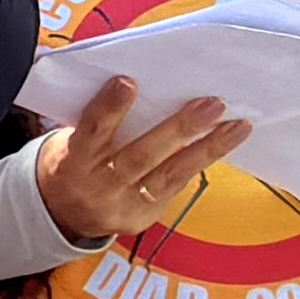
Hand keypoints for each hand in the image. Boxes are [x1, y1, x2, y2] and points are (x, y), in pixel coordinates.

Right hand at [29, 74, 251, 245]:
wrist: (63, 215)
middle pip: (140, 156)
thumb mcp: (70, 141)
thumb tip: (136, 83)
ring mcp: (123, 204)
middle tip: (211, 105)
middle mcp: (99, 185)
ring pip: (169, 175)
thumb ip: (98, 121)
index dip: (109, 109)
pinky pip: (176, 187)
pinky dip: (201, 161)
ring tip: (237, 126)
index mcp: (74, 160)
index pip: (91, 131)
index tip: (128, 82)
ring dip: (207, 148)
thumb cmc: (74, 163)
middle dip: (178, 129)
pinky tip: (225, 142)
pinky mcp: (143, 217)